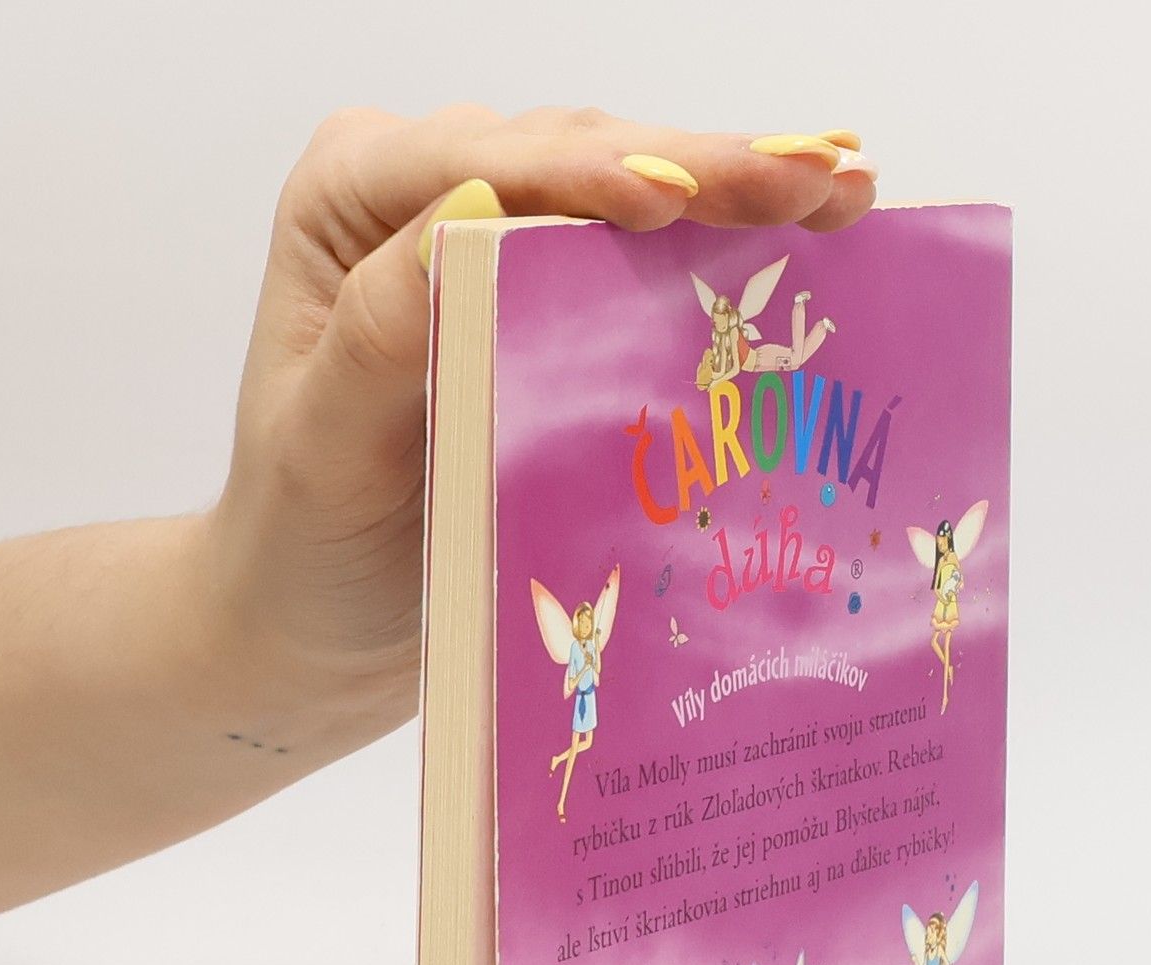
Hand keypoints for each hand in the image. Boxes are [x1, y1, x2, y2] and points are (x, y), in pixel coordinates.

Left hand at [203, 108, 875, 754]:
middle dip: (708, 167)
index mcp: (353, 203)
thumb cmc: (304, 543)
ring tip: (846, 192)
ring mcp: (489, 236)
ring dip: (737, 190)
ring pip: (626, 189)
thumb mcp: (327, 445)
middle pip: (579, 159)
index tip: (697, 194)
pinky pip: (641, 251)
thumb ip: (388, 327)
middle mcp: (422, 194)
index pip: (493, 165)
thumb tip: (483, 207)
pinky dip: (725, 242)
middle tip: (829, 180)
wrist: (312, 618)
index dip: (606, 174)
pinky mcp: (541, 294)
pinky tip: (810, 231)